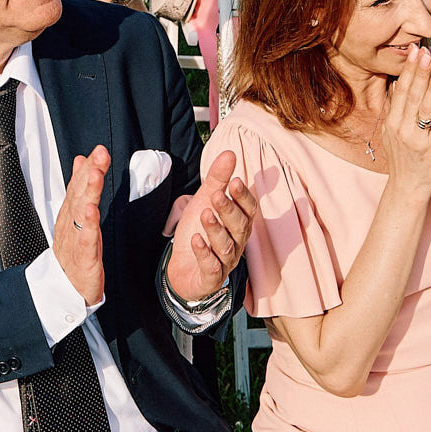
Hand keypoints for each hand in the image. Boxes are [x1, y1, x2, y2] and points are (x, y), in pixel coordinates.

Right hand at [53, 147, 108, 304]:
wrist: (64, 289)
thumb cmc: (73, 253)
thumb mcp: (76, 217)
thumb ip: (78, 189)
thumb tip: (81, 162)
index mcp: (70, 214)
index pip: (78, 186)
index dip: (88, 167)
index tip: (98, 151)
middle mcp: (71, 223)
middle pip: (79, 194)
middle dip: (89, 173)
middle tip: (99, 155)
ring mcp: (76, 239)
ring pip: (81, 211)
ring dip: (88, 191)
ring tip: (95, 175)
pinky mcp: (83, 256)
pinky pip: (85, 238)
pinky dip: (88, 224)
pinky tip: (90, 211)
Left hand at [166, 154, 258, 302]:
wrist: (182, 267)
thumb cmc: (199, 231)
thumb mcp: (204, 201)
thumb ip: (217, 180)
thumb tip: (229, 153)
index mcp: (238, 224)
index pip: (248, 210)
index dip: (243, 197)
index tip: (235, 181)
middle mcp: (236, 242)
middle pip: (239, 227)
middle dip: (229, 211)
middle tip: (217, 196)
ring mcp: (225, 262)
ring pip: (226, 246)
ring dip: (216, 230)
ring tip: (205, 214)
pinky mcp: (210, 278)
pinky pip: (211, 267)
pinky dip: (204, 254)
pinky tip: (195, 240)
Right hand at [377, 46, 430, 195]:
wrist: (407, 187)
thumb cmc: (402, 158)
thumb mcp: (391, 132)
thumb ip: (394, 109)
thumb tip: (395, 85)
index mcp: (391, 121)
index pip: (401, 89)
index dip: (408, 70)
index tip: (414, 52)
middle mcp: (400, 127)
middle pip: (412, 94)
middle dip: (420, 71)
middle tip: (426, 51)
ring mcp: (416, 138)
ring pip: (425, 106)